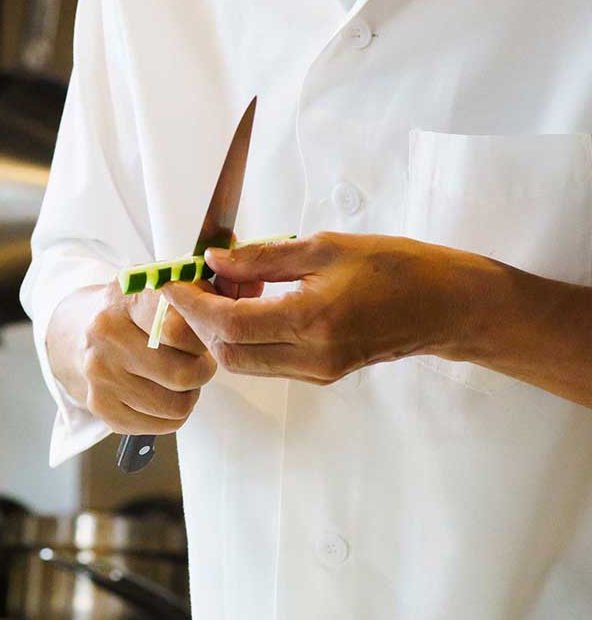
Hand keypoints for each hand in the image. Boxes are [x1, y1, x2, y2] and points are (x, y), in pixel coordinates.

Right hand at [78, 280, 217, 433]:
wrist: (78, 334)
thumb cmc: (132, 313)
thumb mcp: (157, 288)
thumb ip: (193, 293)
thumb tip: (223, 316)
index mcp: (126, 299)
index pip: (180, 329)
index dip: (204, 338)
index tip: (204, 335)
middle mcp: (106, 336)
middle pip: (183, 374)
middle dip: (203, 371)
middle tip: (198, 361)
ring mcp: (101, 374)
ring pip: (177, 405)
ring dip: (190, 394)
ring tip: (180, 378)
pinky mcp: (102, 407)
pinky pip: (162, 425)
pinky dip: (173, 415)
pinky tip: (164, 395)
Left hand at [163, 232, 474, 383]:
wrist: (447, 304)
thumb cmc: (398, 267)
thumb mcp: (327, 247)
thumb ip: (266, 257)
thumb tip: (217, 260)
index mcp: (314, 320)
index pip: (231, 323)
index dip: (193, 304)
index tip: (173, 281)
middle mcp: (313, 355)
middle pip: (229, 352)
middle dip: (200, 320)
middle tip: (194, 283)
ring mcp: (319, 370)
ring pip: (245, 362)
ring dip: (222, 329)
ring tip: (226, 288)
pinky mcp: (323, 373)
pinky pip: (268, 362)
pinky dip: (247, 336)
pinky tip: (251, 303)